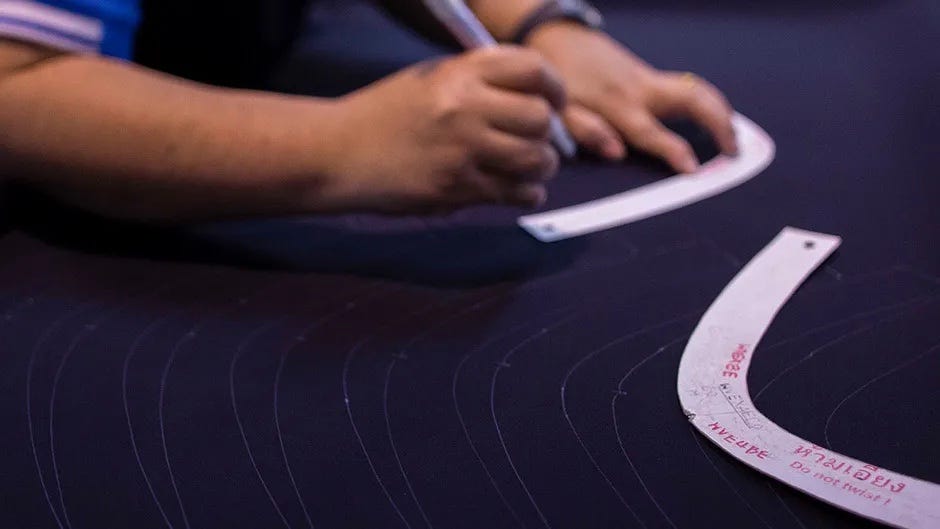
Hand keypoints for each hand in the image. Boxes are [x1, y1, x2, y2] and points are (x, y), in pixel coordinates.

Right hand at [326, 46, 566, 213]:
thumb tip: (537, 98)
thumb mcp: (431, 79)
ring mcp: (462, 150)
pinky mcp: (457, 188)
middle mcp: (465, 107)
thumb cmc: (384, 115)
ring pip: (536, 159)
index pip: (534, 70)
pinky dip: (526, 193)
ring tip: (527, 166)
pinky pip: (517, 192)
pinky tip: (515, 189)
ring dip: (540, 166)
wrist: (336, 153)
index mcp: (460, 72)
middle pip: (541, 118)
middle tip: (536, 141)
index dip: (554, 88)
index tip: (553, 101)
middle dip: (546, 133)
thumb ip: (480, 82)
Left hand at [526, 22, 737, 172]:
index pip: (650, 132)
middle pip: (691, 99)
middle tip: (734, 150)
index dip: (672, 150)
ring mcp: (649, 80)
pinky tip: (718, 119)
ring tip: (734, 137)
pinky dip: (709, 103)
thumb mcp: (560, 111)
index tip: (694, 169)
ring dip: (720, 111)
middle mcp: (640, 91)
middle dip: (718, 123)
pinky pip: (688, 88)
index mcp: (617, 105)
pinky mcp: (650, 76)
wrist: (558, 39)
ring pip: (696, 89)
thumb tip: (617, 153)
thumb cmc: (558, 83)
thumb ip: (587, 131)